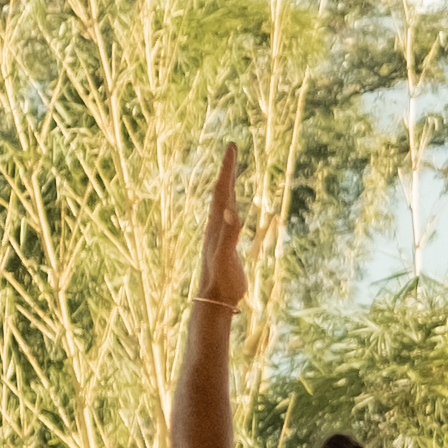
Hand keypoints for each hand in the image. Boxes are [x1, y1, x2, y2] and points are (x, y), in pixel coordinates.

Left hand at [192, 145, 246, 317]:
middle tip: (232, 149)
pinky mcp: (224, 244)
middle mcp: (216, 225)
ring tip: (231, 171)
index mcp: (217, 224)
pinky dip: (232, 205)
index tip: (231, 146)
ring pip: (223, 203)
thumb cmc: (222, 280)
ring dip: (228, 184)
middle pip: (221, 191)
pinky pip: (228, 217)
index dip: (227, 168)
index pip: (222, 189)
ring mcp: (219, 234)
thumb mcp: (226, 256)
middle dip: (227, 169)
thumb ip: (229, 234)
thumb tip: (231, 211)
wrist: (214, 300)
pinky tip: (233, 207)